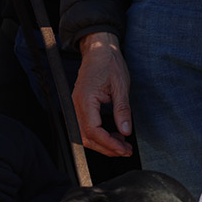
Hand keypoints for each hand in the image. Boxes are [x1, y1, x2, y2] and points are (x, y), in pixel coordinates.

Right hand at [72, 33, 132, 157]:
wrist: (98, 50)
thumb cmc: (109, 63)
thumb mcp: (121, 86)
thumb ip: (122, 110)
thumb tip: (125, 131)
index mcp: (86, 100)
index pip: (94, 130)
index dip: (109, 143)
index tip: (123, 149)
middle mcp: (77, 105)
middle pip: (87, 137)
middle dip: (106, 148)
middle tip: (125, 151)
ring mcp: (76, 106)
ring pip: (84, 135)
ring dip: (102, 143)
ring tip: (122, 144)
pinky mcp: (80, 107)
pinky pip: (85, 127)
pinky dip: (98, 135)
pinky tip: (113, 134)